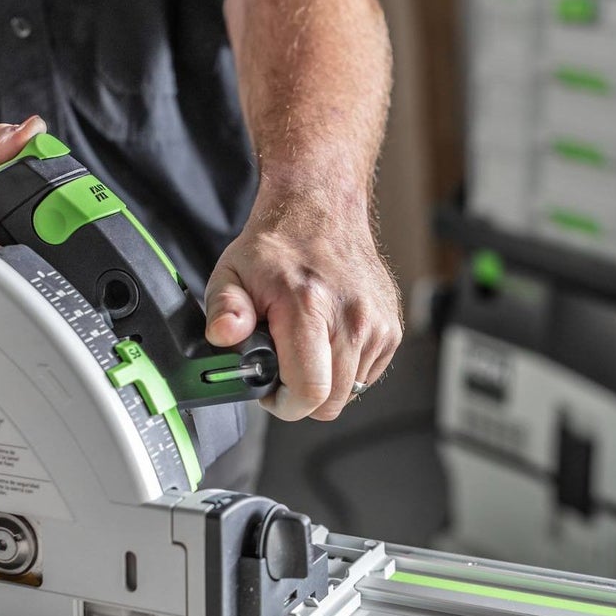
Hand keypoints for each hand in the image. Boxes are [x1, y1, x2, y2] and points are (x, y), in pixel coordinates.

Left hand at [203, 191, 402, 420]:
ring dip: (325, 380)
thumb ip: (222, 308)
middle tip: (284, 367)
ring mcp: (378, 324)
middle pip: (331, 402)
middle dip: (302, 395)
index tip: (272, 391)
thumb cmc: (277, 246)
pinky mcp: (392, 327)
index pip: (311, 392)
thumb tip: (224, 335)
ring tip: (307, 345)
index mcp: (310, 306)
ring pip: (350, 391)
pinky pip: (367, 374)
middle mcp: (352, 317)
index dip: (286, 404)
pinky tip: (328, 338)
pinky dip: (345, 367)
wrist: (321, 210)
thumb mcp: (231, 273)